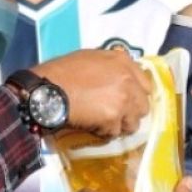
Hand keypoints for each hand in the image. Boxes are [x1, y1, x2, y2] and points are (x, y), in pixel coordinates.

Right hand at [33, 49, 150, 137]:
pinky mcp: (113, 118)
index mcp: (123, 62)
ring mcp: (123, 99)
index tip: (126, 101)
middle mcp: (128, 79)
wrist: (47, 90)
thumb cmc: (62, 72)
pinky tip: (90, 125)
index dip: (135, 95)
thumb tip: (119, 77)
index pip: (145, 84)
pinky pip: (114, 132)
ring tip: (101, 122)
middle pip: (143, 105)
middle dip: (130, 113)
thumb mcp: (90, 58)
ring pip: (133, 123)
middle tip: (113, 115)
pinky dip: (103, 132)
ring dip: (119, 125)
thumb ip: (111, 67)